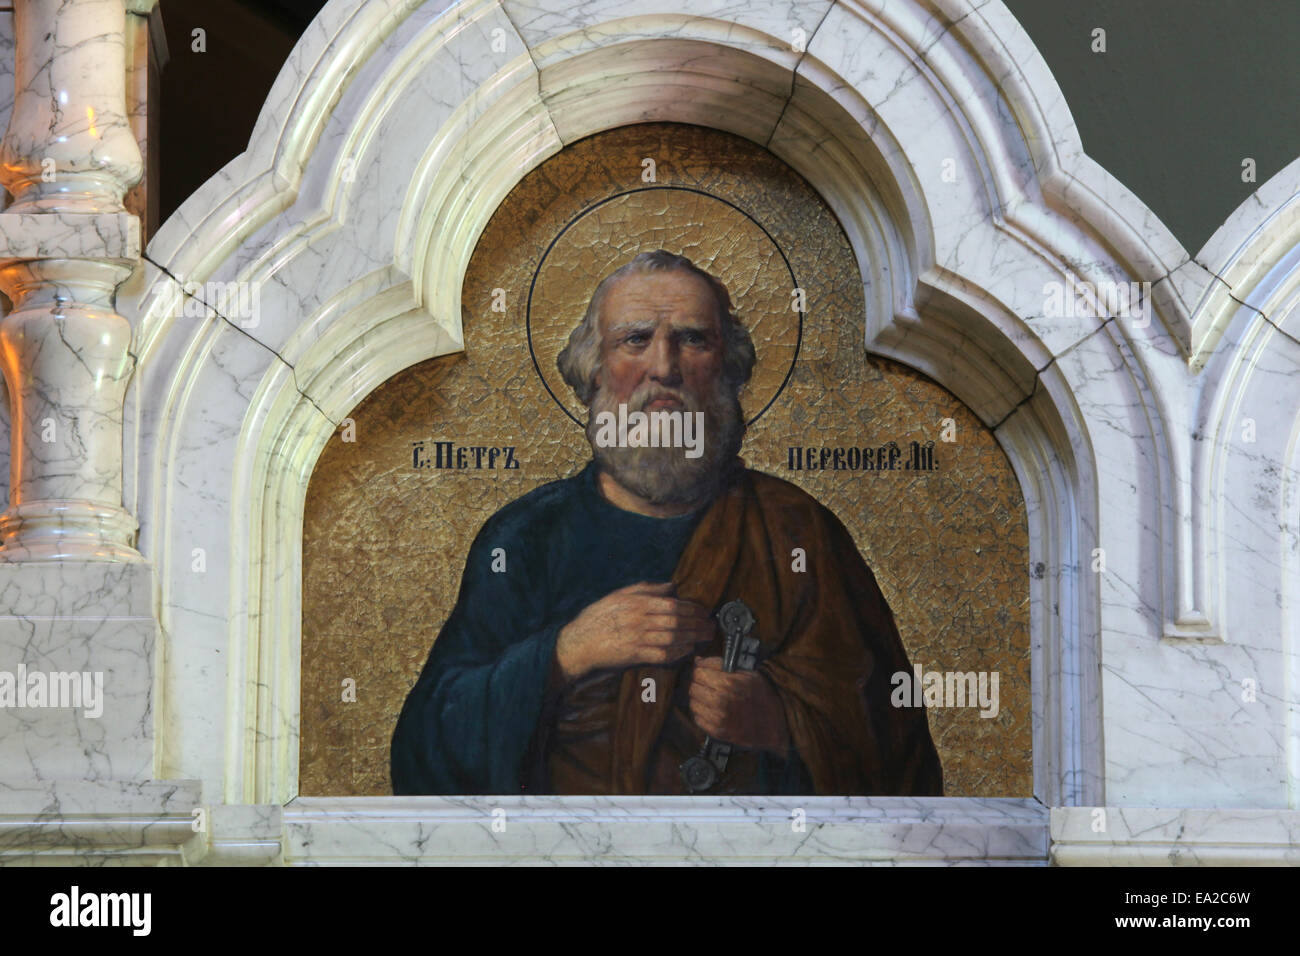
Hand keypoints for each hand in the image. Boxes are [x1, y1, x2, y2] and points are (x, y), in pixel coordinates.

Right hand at [555, 582, 714, 680]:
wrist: (577, 644)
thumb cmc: (597, 618)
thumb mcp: (618, 596)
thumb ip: (646, 589)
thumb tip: (671, 586)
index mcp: (635, 602)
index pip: (672, 603)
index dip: (692, 608)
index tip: (704, 611)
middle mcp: (638, 618)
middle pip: (676, 620)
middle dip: (697, 623)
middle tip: (711, 626)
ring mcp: (636, 638)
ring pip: (673, 637)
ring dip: (693, 637)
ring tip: (705, 637)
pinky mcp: (634, 655)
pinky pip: (662, 654)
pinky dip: (678, 652)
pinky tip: (688, 650)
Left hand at [687, 656, 789, 752]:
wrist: (774, 723)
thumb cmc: (761, 695)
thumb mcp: (747, 673)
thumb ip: (720, 664)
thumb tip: (698, 661)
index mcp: (729, 683)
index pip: (698, 672)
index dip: (701, 670)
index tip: (705, 671)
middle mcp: (721, 701)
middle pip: (693, 687)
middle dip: (700, 684)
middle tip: (709, 684)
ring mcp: (718, 718)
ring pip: (693, 703)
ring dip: (700, 699)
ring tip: (712, 697)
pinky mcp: (717, 732)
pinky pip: (697, 718)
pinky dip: (702, 712)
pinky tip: (713, 710)